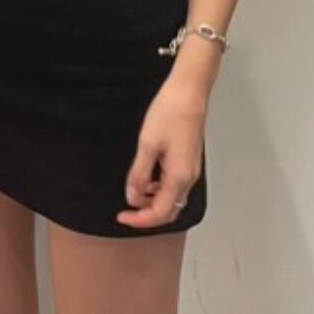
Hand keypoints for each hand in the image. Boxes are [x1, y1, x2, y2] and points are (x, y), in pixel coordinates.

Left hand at [116, 79, 206, 228]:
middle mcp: (189, 178)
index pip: (160, 213)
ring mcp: (191, 169)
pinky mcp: (189, 160)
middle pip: (169, 211)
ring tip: (134, 192)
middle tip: (127, 210)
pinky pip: (175, 184)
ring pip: (172, 198)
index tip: (122, 216)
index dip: (139, 220)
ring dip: (153, 201)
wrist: (189, 93)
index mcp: (179, 177)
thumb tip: (133, 196)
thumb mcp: (147, 144)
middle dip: (147, 214)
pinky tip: (147, 177)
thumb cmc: (170, 113)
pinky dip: (160, 189)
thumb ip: (139, 174)